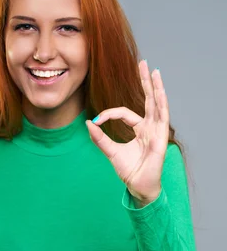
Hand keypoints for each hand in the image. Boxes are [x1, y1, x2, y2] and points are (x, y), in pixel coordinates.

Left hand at [85, 60, 168, 202]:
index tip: (96, 121)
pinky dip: (161, 104)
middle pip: (148, 100)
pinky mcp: (161, 139)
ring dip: (156, 87)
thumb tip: (87, 123)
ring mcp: (157, 132)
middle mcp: (150, 127)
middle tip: (143, 63)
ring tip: (154, 71)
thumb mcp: (110, 151)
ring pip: (158, 104)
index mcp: (140, 129)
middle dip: (145, 81)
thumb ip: (100, 138)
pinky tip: (160, 91)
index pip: (124, 113)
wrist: (138, 187)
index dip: (109, 114)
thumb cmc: (128, 171)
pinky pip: (163, 118)